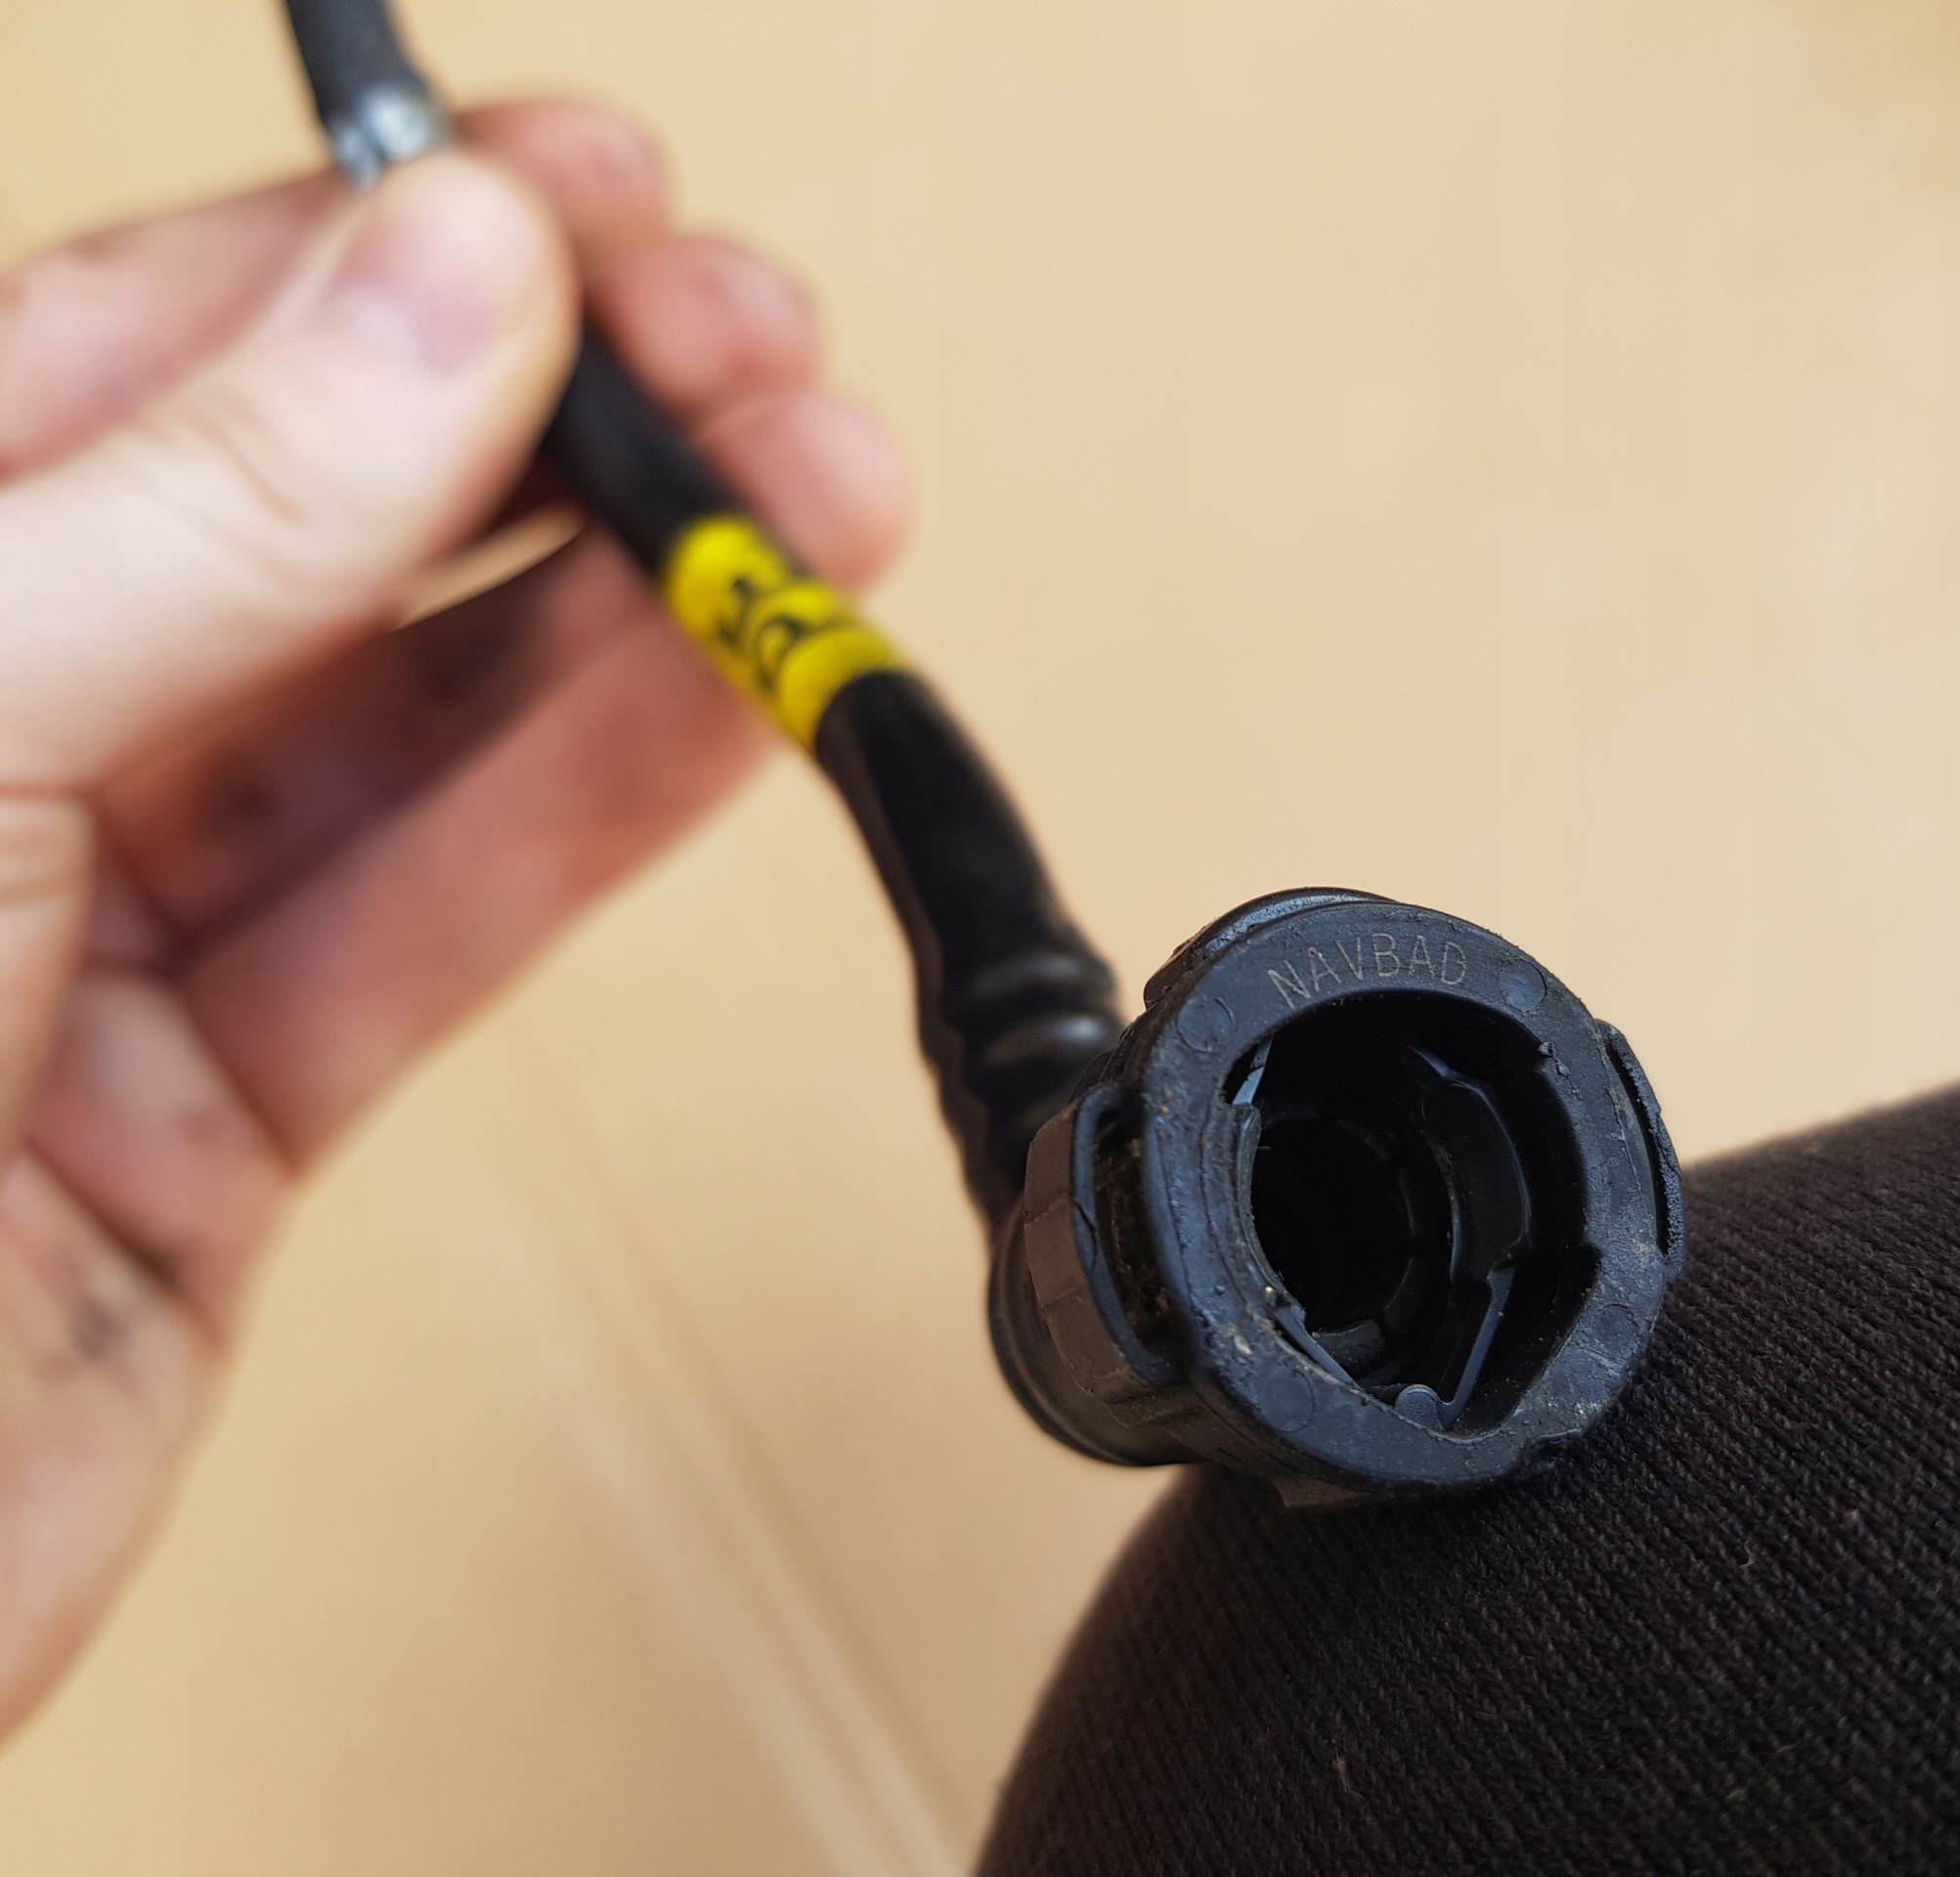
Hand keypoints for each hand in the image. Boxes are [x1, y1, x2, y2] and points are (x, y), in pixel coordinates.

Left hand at [0, 102, 908, 1737]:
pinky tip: (743, 705)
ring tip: (821, 508)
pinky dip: (599, 815)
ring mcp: (87, 933)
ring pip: (410, 725)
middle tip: (755, 354)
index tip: (595, 197)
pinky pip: (437, 927)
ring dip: (634, 615)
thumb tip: (455, 285)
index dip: (384, 250)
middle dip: (557, 425)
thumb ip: (216, 514)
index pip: (136, 345)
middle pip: (312, 524)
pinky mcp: (213, 1120)